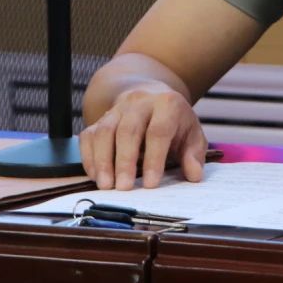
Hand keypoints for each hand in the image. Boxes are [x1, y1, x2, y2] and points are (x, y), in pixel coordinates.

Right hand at [78, 81, 207, 189]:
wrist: (151, 95)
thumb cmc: (174, 121)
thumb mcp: (191, 133)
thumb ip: (193, 154)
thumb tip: (194, 176)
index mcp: (167, 104)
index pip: (159, 131)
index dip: (154, 158)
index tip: (150, 184)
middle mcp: (140, 102)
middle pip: (128, 130)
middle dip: (125, 161)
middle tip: (124, 187)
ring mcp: (117, 109)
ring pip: (104, 131)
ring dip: (103, 160)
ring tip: (107, 185)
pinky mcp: (100, 118)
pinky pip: (88, 135)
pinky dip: (89, 157)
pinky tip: (96, 176)